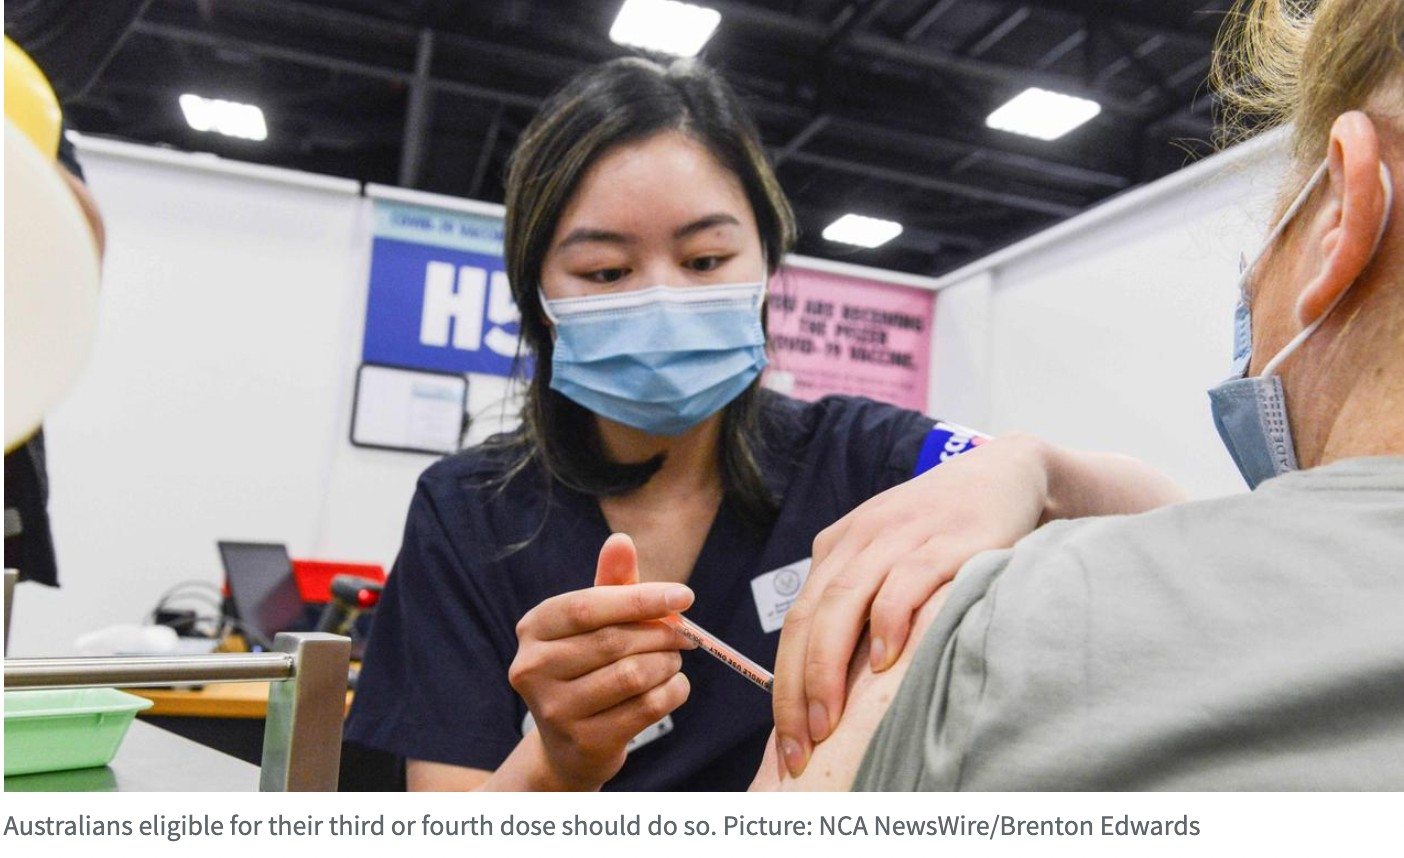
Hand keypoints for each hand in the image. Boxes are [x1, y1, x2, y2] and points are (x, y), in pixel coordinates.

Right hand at [508, 532, 693, 789]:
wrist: (571, 744)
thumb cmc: (589, 666)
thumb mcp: (596, 622)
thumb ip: (612, 582)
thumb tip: (620, 541)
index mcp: (534, 628)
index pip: (589, 606)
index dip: (640, 599)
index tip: (685, 595)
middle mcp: (532, 668)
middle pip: (614, 641)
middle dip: (661, 634)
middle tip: (686, 634)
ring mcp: (554, 710)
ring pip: (633, 675)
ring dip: (668, 663)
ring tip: (673, 660)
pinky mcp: (583, 742)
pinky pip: (646, 708)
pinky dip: (672, 692)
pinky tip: (672, 686)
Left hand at [772, 434, 1048, 776]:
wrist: (1005, 473)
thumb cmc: (946, 530)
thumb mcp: (890, 558)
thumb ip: (862, 605)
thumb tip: (836, 688)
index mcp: (837, 548)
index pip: (796, 622)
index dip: (784, 685)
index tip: (785, 741)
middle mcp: (858, 539)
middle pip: (810, 618)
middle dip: (797, 689)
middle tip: (798, 747)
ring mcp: (899, 535)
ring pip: (844, 603)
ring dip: (829, 668)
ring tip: (827, 722)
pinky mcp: (945, 539)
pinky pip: (904, 580)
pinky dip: (888, 621)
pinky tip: (884, 661)